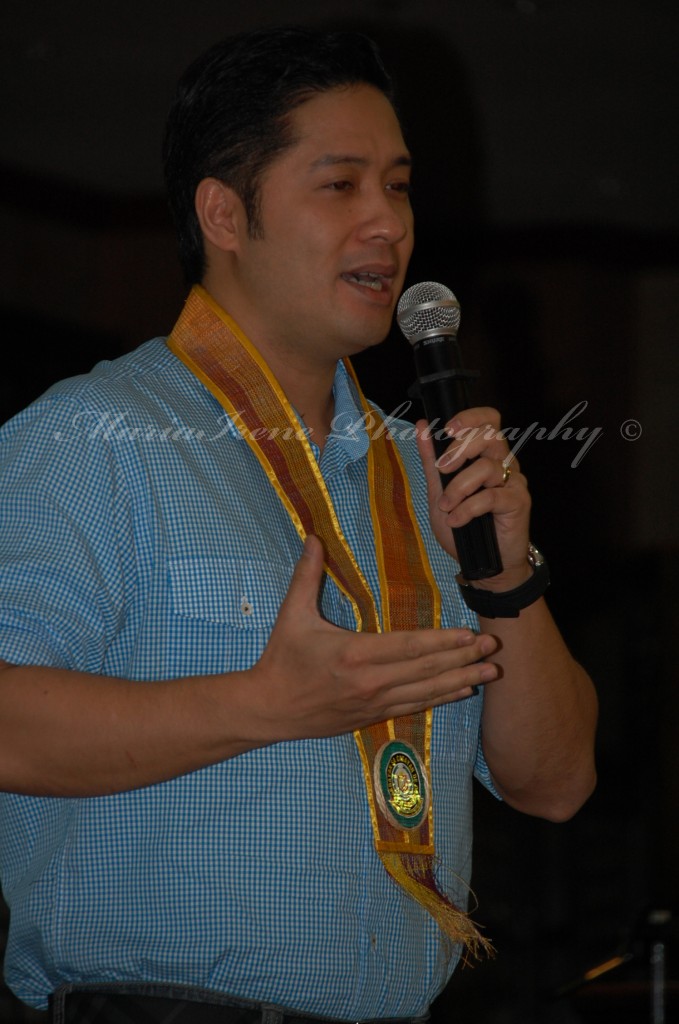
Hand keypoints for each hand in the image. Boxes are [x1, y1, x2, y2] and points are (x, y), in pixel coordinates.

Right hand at [244, 535, 497, 743]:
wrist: (268, 709)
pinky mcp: (372, 717)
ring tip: (491, 672)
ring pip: (426, 692)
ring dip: (461, 680)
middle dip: (463, 659)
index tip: (468, 634)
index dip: (442, 641)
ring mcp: (374, 703)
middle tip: (493, 648)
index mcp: (354, 654)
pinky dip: (441, 699)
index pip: (409, 647)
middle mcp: (370, 682)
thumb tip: (313, 537)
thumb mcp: (292, 615)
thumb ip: (307, 575)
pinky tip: (461, 691)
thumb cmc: (281, 659)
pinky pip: (414, 707)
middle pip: (426, 670)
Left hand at [415, 407, 531, 588]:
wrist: (483, 564)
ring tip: (446, 507)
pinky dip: (468, 508)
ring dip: (459, 487)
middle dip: (460, 448)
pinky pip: (491, 496)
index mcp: (486, 455)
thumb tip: (422, 425)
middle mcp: (504, 463)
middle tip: (442, 469)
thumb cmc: (464, 527)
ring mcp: (514, 481)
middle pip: (490, 435)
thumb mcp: (439, 492)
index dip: (470, 417)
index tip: (447, 429)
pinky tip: (457, 520)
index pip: (489, 420)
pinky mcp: (519, 501)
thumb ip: (431, 460)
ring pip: (487, 467)